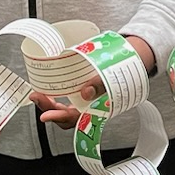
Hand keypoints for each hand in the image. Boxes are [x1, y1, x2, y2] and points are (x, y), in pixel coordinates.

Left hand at [28, 35, 154, 129]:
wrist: (138, 56)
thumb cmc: (129, 67)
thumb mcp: (115, 74)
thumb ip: (100, 85)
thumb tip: (85, 92)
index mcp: (100, 109)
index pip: (76, 118)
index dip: (59, 118)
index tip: (45, 115)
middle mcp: (92, 107)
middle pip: (67, 116)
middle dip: (49, 109)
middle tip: (36, 97)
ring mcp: (88, 101)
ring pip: (66, 108)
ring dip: (51, 103)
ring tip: (38, 94)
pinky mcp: (86, 92)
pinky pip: (70, 98)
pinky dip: (58, 95)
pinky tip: (51, 88)